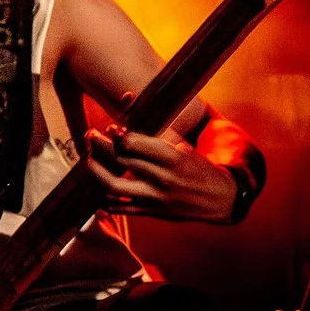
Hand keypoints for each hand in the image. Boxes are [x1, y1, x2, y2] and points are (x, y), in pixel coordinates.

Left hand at [86, 128, 238, 223]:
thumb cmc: (197, 165)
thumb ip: (153, 126)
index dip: (118, 134)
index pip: (135, 144)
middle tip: (90, 136)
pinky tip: (95, 189)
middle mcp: (163, 178)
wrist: (220, 198)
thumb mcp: (181, 144)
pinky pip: (121, 208)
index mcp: (173, 157)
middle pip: (121, 160)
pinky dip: (104, 200)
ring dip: (96, 172)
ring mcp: (156, 197)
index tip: (110, 128)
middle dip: (100, 146)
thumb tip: (126, 97)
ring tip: (89, 161)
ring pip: (115, 186)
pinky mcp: (153, 212)